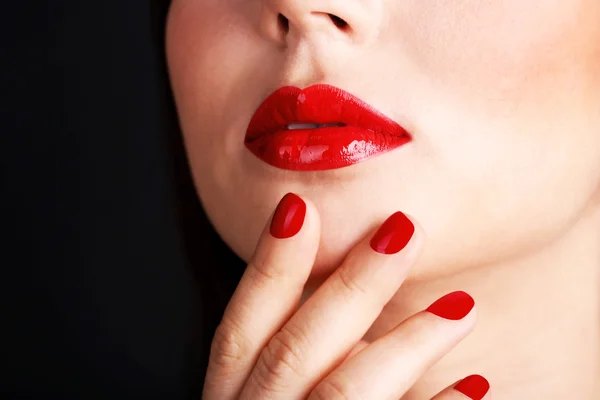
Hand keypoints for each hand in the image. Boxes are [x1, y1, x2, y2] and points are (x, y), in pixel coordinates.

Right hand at [202, 193, 488, 399]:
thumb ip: (294, 356)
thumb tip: (350, 297)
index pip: (239, 329)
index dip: (267, 267)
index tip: (299, 207)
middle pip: (296, 351)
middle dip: (350, 286)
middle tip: (402, 230)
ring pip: (343, 393)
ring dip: (405, 343)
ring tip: (460, 305)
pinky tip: (470, 387)